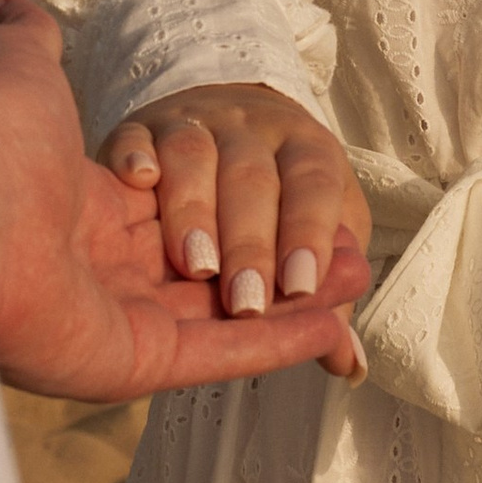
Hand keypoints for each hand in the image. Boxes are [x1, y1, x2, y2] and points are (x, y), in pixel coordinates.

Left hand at [0, 0, 368, 399]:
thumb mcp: (13, 69)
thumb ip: (25, 38)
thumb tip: (2, 1)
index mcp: (77, 211)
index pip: (175, 212)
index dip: (235, 205)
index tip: (290, 192)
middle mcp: (95, 272)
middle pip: (209, 269)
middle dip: (281, 258)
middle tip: (347, 250)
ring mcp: (113, 325)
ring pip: (224, 316)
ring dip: (296, 301)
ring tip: (361, 278)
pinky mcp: (129, 366)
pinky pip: (217, 356)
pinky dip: (277, 343)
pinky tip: (332, 324)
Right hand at [103, 81, 371, 323]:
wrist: (223, 117)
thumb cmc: (274, 199)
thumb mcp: (308, 238)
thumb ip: (320, 300)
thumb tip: (349, 364)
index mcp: (303, 149)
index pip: (314, 184)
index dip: (309, 232)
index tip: (302, 288)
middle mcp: (249, 129)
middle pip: (252, 178)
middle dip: (250, 242)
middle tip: (246, 301)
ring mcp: (190, 123)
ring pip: (193, 155)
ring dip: (195, 211)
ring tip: (197, 267)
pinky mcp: (137, 129)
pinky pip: (132, 136)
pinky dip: (136, 153)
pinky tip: (139, 178)